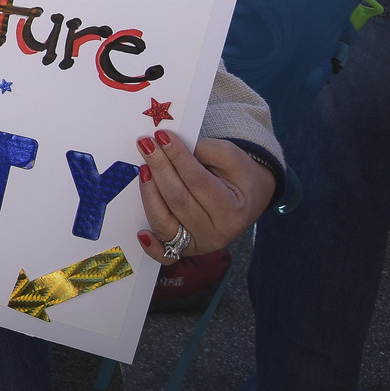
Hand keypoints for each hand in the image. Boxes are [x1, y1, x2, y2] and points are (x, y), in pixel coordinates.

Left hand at [135, 132, 274, 260]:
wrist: (248, 198)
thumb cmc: (238, 175)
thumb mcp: (230, 156)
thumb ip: (201, 150)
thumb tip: (168, 145)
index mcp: (233, 210)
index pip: (198, 181)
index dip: (178, 157)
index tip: (162, 137)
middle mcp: (217, 232)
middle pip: (178, 200)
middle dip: (159, 169)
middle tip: (146, 144)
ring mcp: (200, 244)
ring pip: (165, 223)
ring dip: (149, 194)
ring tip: (143, 169)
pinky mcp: (185, 250)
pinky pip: (165, 254)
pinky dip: (152, 246)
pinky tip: (141, 232)